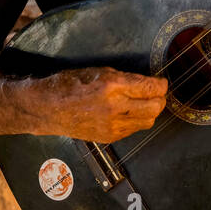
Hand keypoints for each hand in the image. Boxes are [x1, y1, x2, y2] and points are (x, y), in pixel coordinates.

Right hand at [34, 67, 167, 142]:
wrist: (49, 108)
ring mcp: (113, 125)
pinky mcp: (110, 137)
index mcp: (113, 86)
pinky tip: (128, 112)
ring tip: (143, 103)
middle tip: (156, 93)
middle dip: (160, 98)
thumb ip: (126, 79)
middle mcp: (116, 108)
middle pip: (156, 107)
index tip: (161, 82)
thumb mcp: (100, 72)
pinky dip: (137, 120)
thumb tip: (147, 84)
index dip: (161, 85)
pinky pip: (134, 129)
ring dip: (150, 111)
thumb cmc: (71, 84)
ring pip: (148, 121)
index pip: (151, 88)